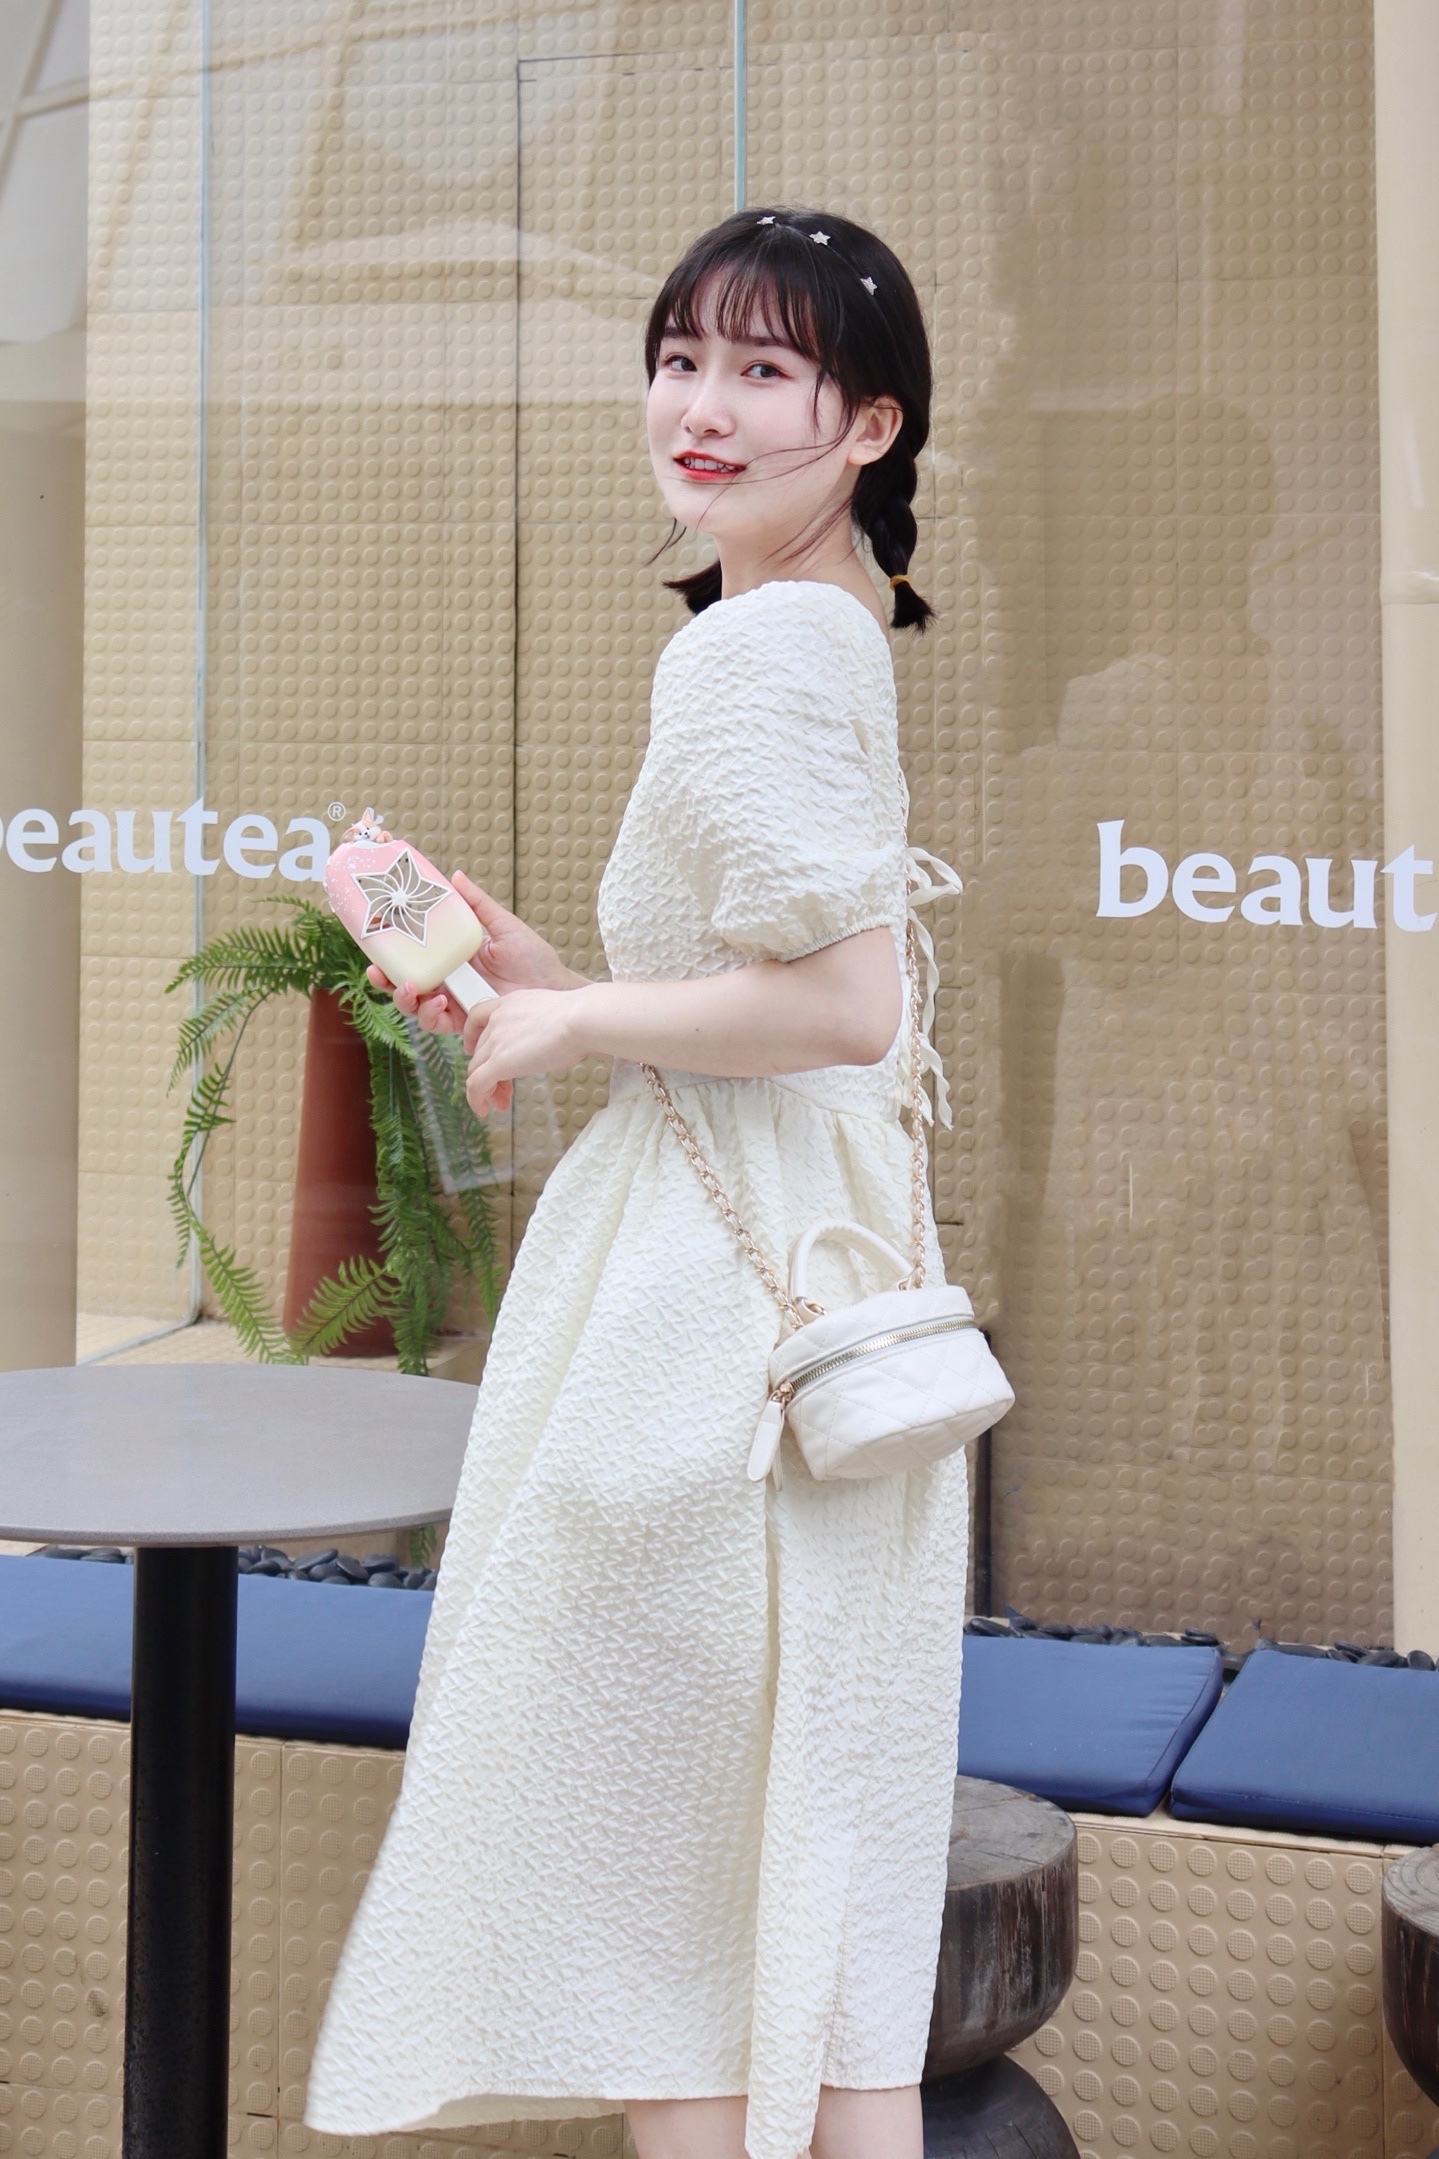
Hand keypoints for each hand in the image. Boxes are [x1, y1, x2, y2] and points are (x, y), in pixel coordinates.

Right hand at [367, 872, 586, 1034]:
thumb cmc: (533, 958)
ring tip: (414, 988)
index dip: (390, 952)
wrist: (553, 989)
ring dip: (407, 999)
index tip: (374, 943)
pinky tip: (441, 1004)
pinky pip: (438, 1023)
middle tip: (380, 973)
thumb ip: (477, 905)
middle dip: (386, 981)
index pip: (413, 955)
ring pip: (416, 1007)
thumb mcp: (503, 926)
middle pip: (405, 983)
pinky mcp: (465, 1022)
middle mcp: (447, 980)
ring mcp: (454, 1002)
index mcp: (451, 955)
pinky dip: (432, 1015)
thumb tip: (456, 876)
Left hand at [462, 987, 582, 1118]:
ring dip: (486, 1089)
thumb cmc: (580, 1018)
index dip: (472, 1036)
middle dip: (490, 1071)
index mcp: (510, 1004)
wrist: (580, 1019)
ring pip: (476, 1069)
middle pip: (480, 1051)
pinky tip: (484, 1109)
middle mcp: (497, 1020)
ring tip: (500, 1103)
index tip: (475, 1049)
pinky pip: (476, 1085)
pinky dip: (476, 1099)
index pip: (477, 1017)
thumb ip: (542, 1026)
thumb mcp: (553, 1014)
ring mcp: (495, 1041)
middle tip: (504, 1088)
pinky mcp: (498, 1062)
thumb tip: (551, 1041)